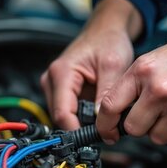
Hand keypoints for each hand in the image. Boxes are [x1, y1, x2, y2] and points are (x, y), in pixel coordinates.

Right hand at [41, 0, 141, 129]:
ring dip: (84, 121)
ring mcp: (55, 86)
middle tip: (106, 130)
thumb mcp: (113, 66)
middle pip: (61, 117)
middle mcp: (52, 79)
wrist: (107, 29)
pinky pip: (70, 111)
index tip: (96, 138)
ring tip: (105, 118)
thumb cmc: (108, 40)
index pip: (62, 114)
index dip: (78, 131)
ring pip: (65, 116)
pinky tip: (99, 111)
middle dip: (82, 127)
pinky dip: (85, 115)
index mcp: (61, 72)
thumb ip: (107, 94)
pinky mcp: (63, 90)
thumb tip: (104, 122)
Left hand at [96, 12, 166, 146]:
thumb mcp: (156, 59)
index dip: (105, 124)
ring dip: (164, 129)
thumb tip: (115, 107)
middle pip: (133, 128)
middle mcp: (160, 90)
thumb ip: (134, 83)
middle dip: (141, 124)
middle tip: (153, 113)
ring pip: (157, 138)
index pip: (111, 106)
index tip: (107, 130)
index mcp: (144, 71)